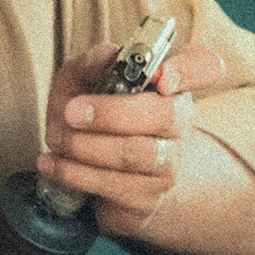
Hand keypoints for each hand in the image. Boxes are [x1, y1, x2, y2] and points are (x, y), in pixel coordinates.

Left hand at [38, 40, 229, 235]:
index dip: (188, 70)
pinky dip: (74, 173)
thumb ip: (93, 63)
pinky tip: (51, 164)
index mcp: (169, 84)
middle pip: (165, 115)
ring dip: (86, 146)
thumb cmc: (96, 118)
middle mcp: (178, 122)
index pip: (202, 67)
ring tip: (56, 138)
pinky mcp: (148, 198)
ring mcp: (167, 163)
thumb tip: (107, 56)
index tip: (164, 76)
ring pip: (137, 153)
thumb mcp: (84, 81)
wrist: (107, 176)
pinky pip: (115, 185)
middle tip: (71, 112)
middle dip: (112, 113)